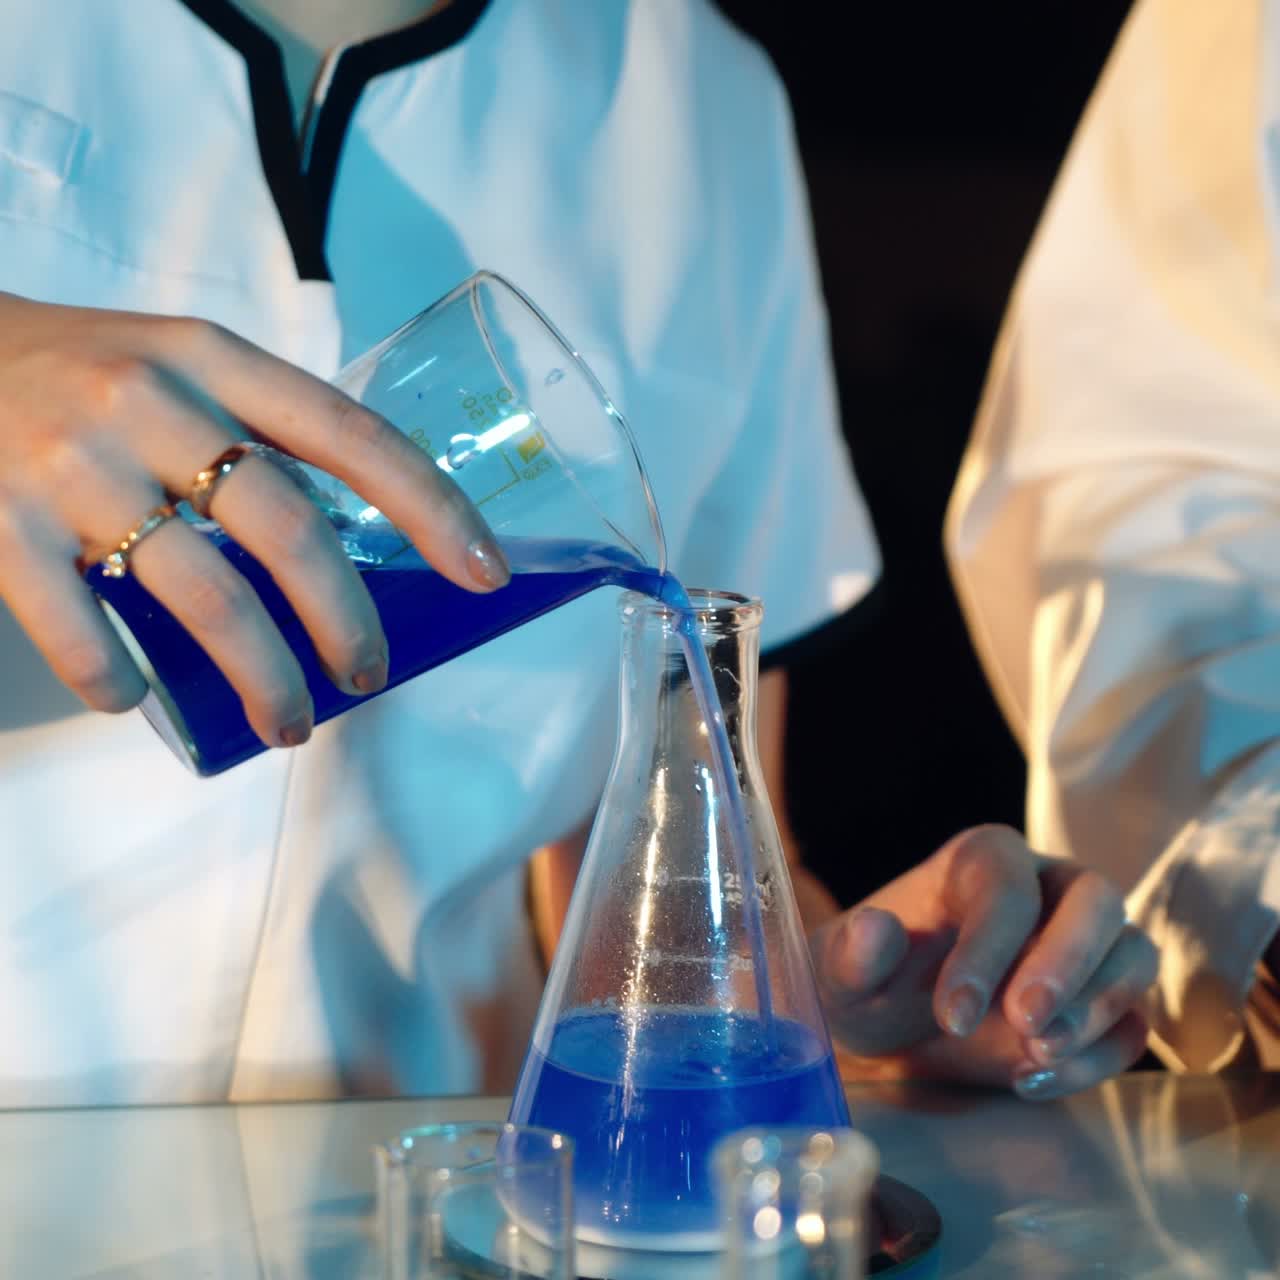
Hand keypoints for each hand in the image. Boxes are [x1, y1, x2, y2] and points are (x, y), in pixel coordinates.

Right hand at [0, 292, 507, 747]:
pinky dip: (118, 681)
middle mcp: (152, 402)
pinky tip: (137, 700)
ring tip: (291, 725)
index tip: (484, 574)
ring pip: (205, 594)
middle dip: (346, 621)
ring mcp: (73, 464)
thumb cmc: (80, 371)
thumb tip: (353, 540)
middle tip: (370, 677)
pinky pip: (79, 629)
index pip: (352, 434)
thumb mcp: (179, 365)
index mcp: (215, 360)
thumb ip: (254, 430)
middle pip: (287, 528)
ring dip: (264, 676)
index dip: (431, 507)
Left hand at [808, 825, 1156, 1099]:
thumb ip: (851, 952)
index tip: (955, 1014)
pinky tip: (1034, 1081)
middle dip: (1069, 962)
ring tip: (1036, 1057)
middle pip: (1097, 899)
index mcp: (984, 858)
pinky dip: (1098, 1058)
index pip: (1007, 888)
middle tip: (1027, 1026)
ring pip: (1133, 955)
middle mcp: (1048, 886)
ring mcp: (1086, 945)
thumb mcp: (839, 973)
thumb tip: (875, 928)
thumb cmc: (866, 984)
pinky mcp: (1102, 1005)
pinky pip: (1131, 1025)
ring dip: (1095, 1010)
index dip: (988, 948)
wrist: (887, 1029)